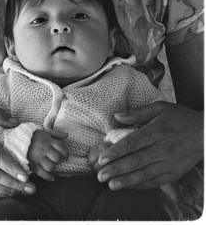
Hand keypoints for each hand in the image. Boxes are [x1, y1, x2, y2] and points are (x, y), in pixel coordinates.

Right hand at [28, 129, 68, 180]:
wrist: (19, 140)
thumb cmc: (34, 136)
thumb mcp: (46, 132)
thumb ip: (56, 134)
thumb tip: (66, 135)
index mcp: (48, 140)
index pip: (61, 148)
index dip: (65, 153)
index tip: (65, 156)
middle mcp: (44, 149)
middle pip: (56, 158)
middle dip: (58, 160)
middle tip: (56, 160)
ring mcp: (38, 158)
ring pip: (50, 167)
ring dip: (53, 168)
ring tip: (52, 166)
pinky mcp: (33, 165)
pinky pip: (42, 173)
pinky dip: (48, 177)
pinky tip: (52, 177)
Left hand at [88, 101, 202, 190]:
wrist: (205, 133)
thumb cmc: (180, 118)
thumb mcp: (160, 108)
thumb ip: (137, 113)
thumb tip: (116, 115)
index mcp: (156, 131)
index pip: (133, 143)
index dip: (117, 152)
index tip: (102, 158)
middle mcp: (162, 149)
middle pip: (136, 161)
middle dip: (116, 169)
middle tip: (100, 175)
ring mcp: (169, 163)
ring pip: (144, 174)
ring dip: (126, 181)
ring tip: (111, 185)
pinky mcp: (174, 173)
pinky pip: (155, 181)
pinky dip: (141, 185)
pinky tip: (128, 187)